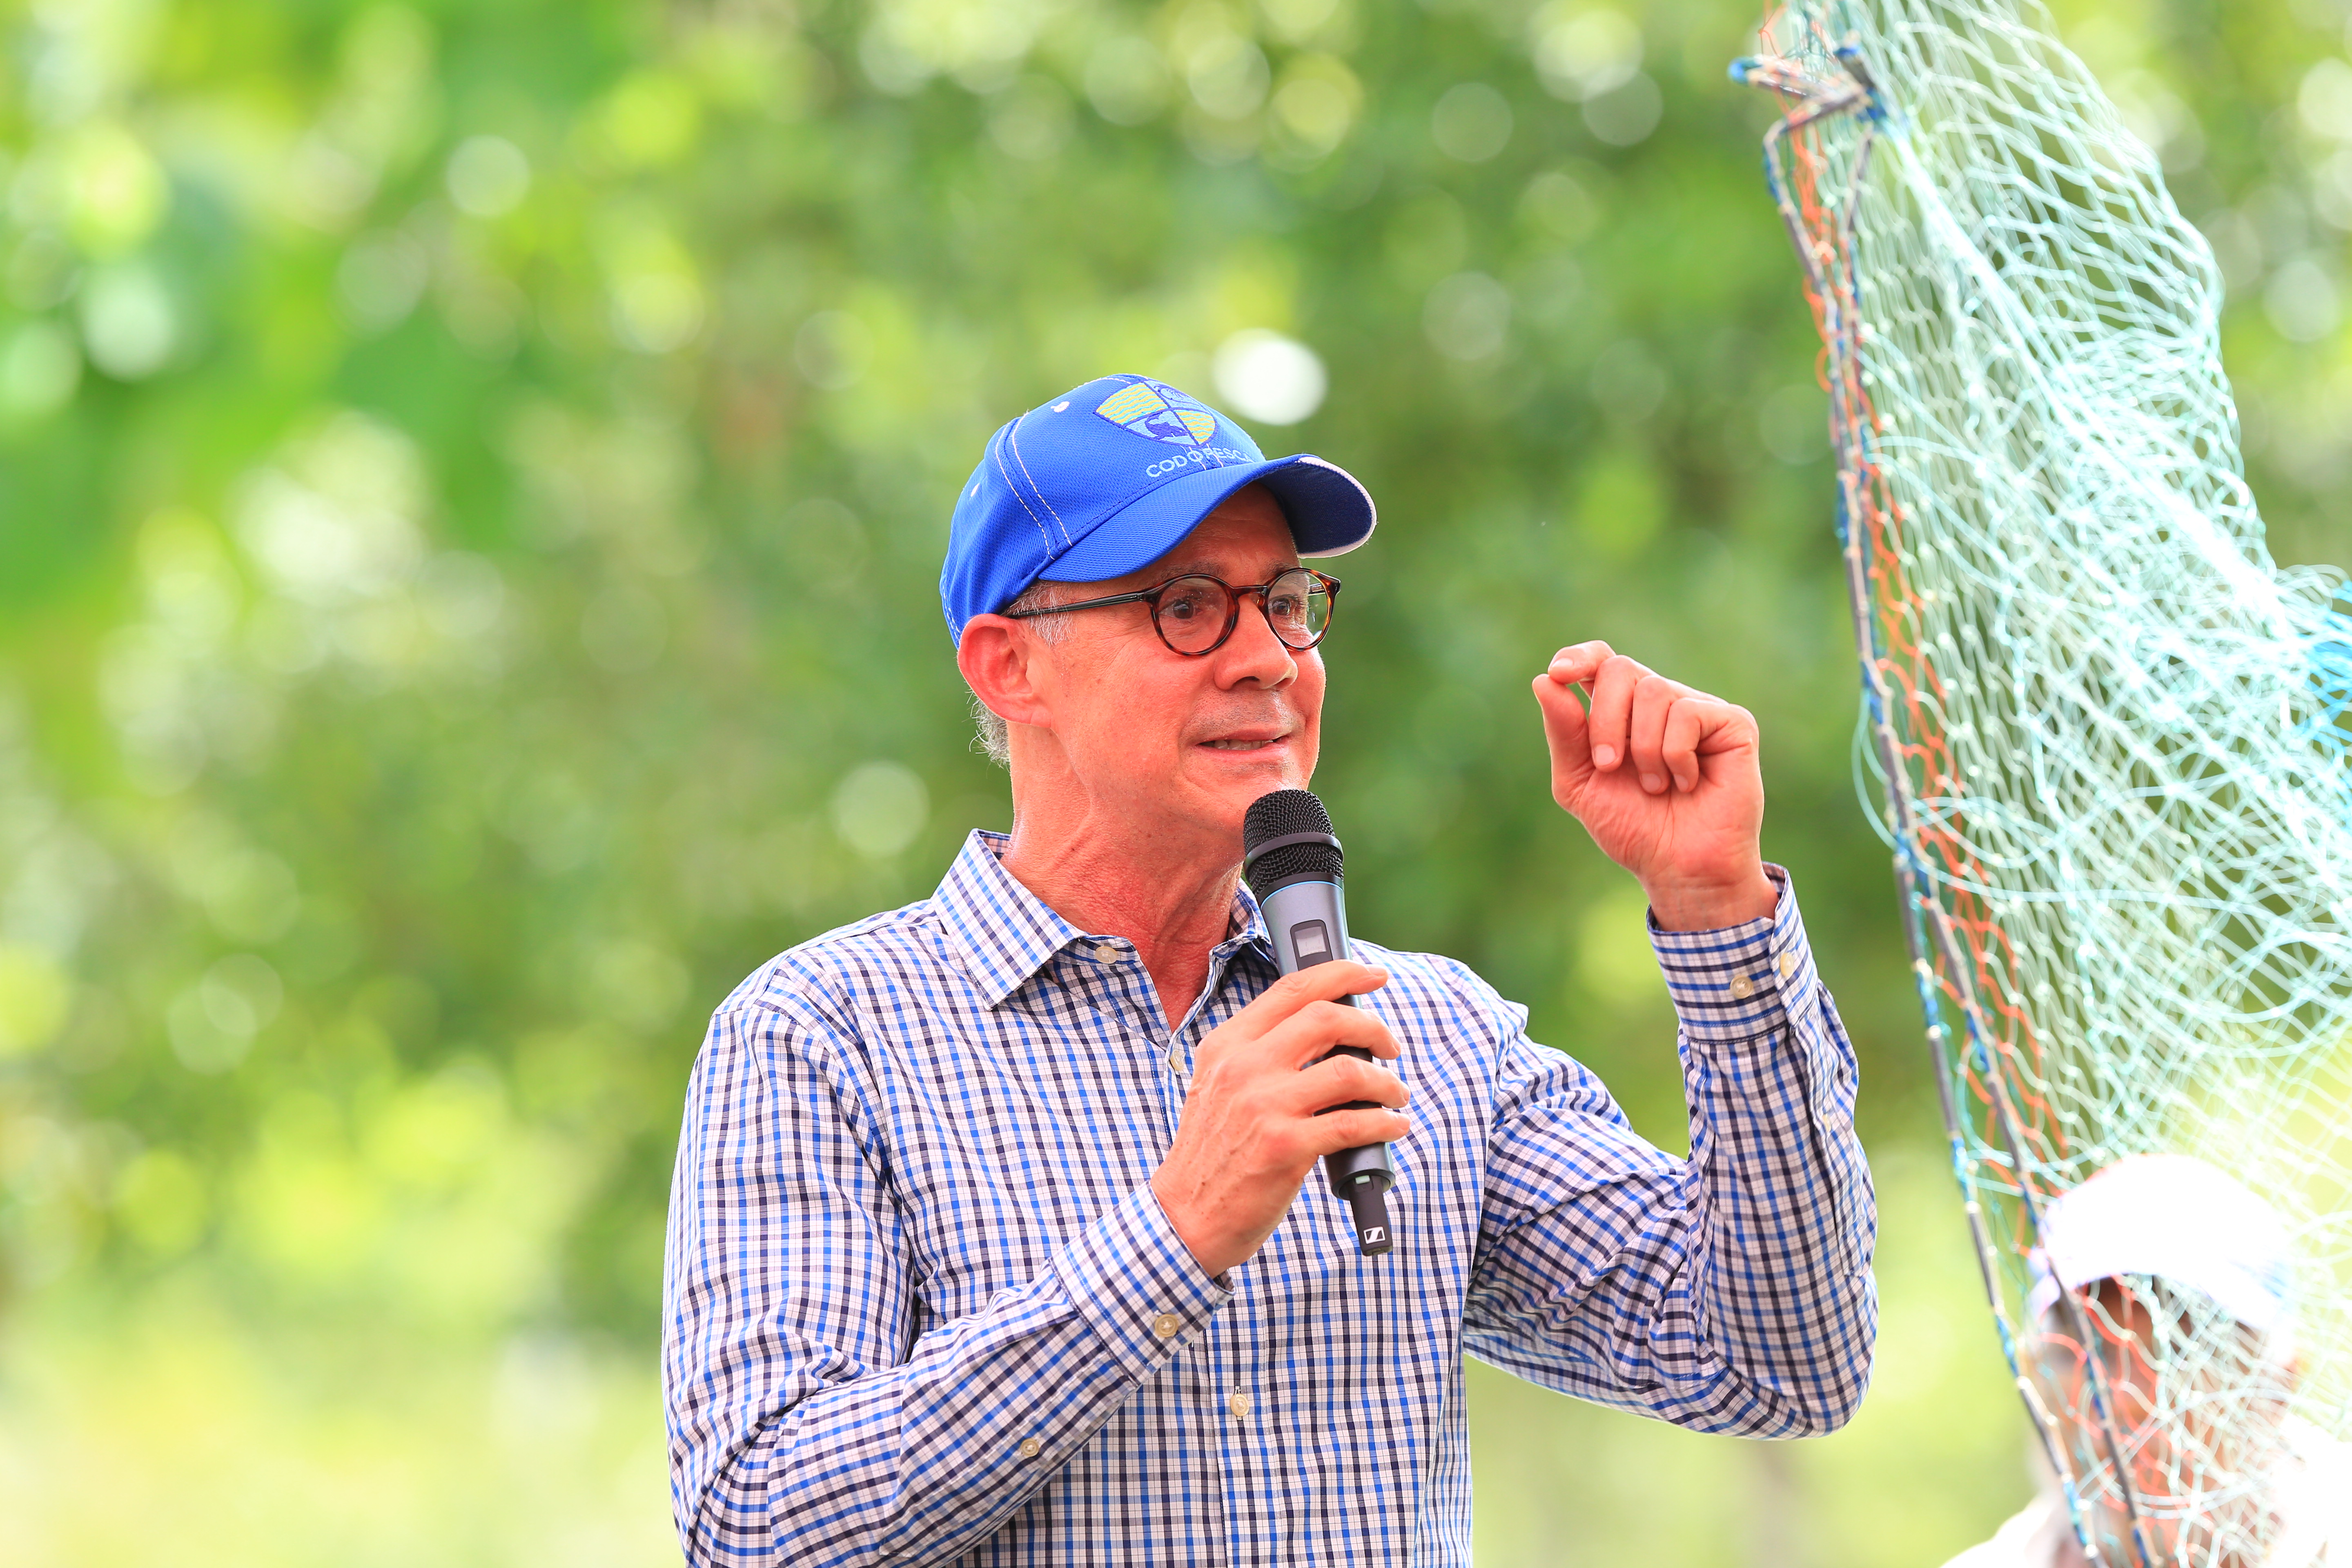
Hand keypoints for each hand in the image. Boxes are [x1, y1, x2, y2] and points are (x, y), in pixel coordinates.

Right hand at [1150, 961, 1408, 1277]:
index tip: (1372, 976)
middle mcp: (1244, 1067)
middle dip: (1373, 1028)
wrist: (1187, 1213)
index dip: (1340, 974)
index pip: (1291, 990)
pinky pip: (1354, 1124)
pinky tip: (1393, 1126)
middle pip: (1327, 1019)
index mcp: (1228, 1044)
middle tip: (1390, 1046)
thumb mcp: (1218, 1084)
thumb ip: (1258, 1052)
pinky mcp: (1286, 1147)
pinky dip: (1385, 1123)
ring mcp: (1265, 1106)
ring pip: (1350, 1072)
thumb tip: (1324, 1029)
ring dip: (1386, 1083)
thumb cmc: (1212, 1151)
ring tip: (1395, 1095)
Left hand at [1532, 642, 1777, 930]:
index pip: (1601, 659)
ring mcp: (1697, 709)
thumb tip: (1543, 681)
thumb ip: (1564, 733)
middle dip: (1604, 721)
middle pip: (1620, 669)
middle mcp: (1659, 702)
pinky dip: (1675, 756)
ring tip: (1655, 786)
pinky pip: (1687, 713)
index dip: (1580, 657)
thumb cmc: (1633, 828)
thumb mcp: (1580, 783)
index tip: (1560, 674)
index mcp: (1621, 711)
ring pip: (1654, 690)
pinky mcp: (1732, 723)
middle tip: (1609, 766)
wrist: (1678, 867)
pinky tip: (1686, 783)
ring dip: (1643, 749)